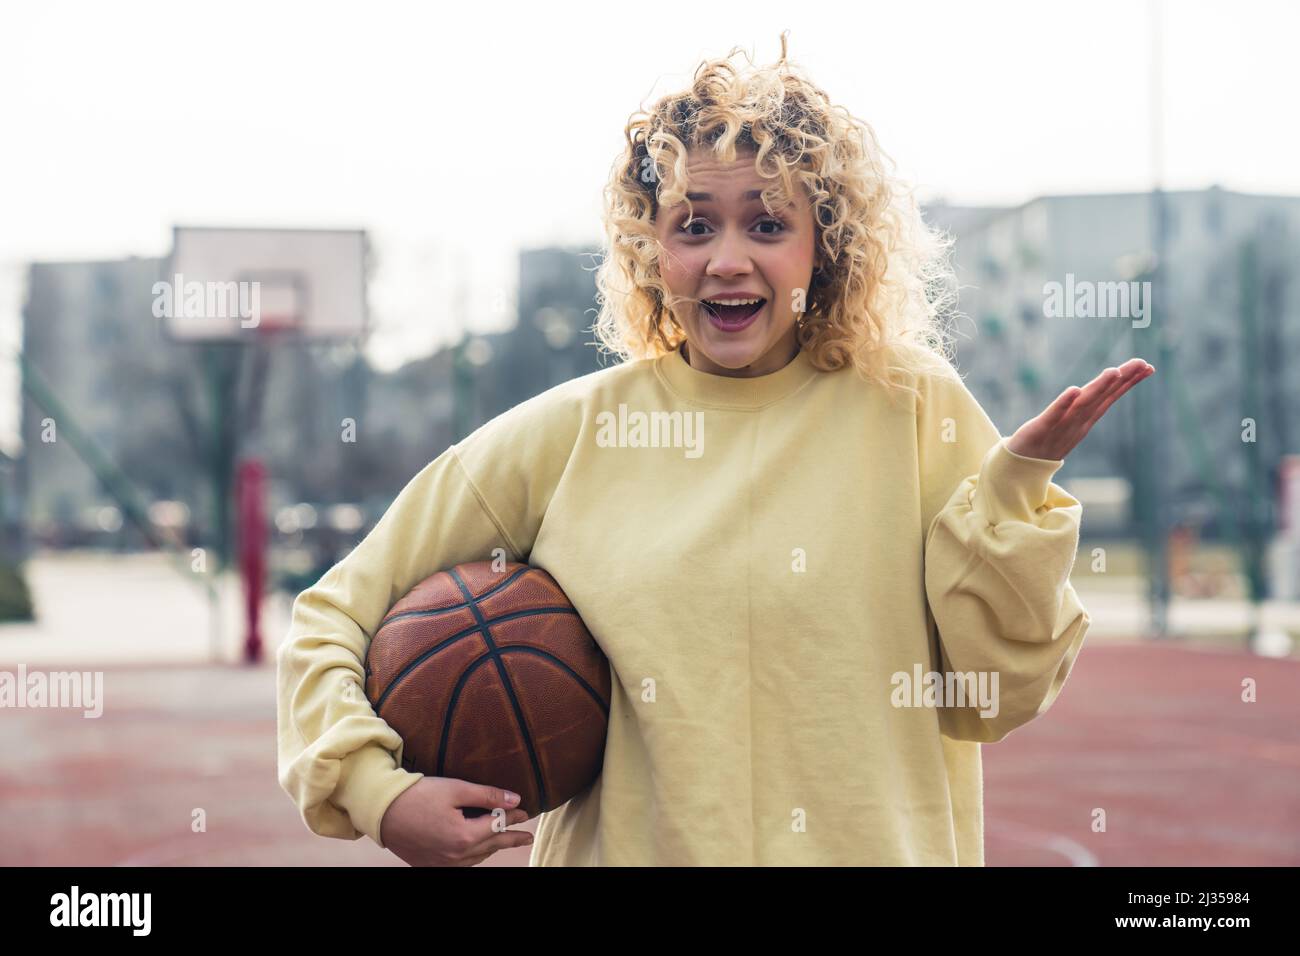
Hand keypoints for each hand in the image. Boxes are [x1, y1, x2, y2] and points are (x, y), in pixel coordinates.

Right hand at [379, 777, 533, 866]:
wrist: (381, 811)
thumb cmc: (418, 795)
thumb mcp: (456, 789)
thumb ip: (488, 795)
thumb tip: (515, 800)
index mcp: (464, 836)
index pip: (498, 827)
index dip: (514, 818)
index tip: (526, 812)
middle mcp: (456, 856)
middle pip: (491, 846)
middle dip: (511, 839)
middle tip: (527, 838)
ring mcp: (442, 864)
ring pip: (477, 858)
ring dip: (492, 849)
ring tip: (503, 841)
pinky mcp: (430, 865)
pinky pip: (460, 864)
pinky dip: (473, 856)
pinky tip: (476, 850)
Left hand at [1006, 358, 1154, 461]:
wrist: (1021, 467)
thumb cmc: (1047, 442)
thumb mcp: (1070, 423)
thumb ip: (1085, 407)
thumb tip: (1100, 393)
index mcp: (1086, 419)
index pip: (1110, 397)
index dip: (1128, 382)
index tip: (1148, 367)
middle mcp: (1077, 422)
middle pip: (1102, 398)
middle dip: (1122, 380)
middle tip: (1142, 363)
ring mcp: (1060, 426)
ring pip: (1083, 405)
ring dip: (1099, 388)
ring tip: (1114, 371)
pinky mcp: (1040, 430)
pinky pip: (1053, 415)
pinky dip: (1064, 404)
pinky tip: (1074, 390)